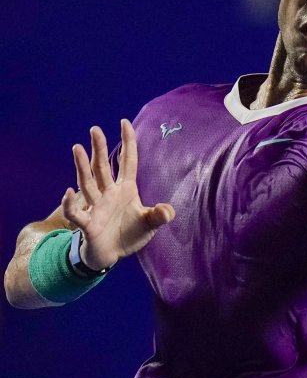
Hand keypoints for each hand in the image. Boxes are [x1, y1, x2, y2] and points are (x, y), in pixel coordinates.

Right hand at [61, 120, 175, 269]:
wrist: (112, 254)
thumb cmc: (129, 234)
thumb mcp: (150, 224)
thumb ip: (159, 216)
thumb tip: (167, 210)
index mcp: (125, 190)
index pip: (127, 162)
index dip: (127, 143)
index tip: (125, 122)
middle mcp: (108, 194)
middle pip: (102, 167)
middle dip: (99, 148)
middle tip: (95, 129)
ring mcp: (96, 207)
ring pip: (87, 183)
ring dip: (81, 166)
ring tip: (77, 148)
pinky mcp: (87, 223)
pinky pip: (76, 213)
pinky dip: (70, 204)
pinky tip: (67, 193)